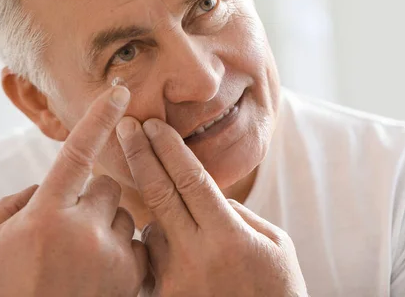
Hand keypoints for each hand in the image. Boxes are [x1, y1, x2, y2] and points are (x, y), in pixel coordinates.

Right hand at [0, 86, 146, 296]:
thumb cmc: (1, 291)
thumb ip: (10, 203)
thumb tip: (43, 186)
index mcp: (45, 215)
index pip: (78, 152)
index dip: (99, 118)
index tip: (121, 92)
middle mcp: (85, 231)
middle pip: (107, 187)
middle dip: (93, 200)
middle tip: (73, 228)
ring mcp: (114, 256)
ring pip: (126, 216)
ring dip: (108, 228)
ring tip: (83, 259)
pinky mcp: (134, 278)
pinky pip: (140, 243)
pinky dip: (125, 250)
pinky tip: (102, 270)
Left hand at [116, 118, 306, 296]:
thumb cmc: (278, 292)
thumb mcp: (275, 245)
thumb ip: (238, 215)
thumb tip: (207, 194)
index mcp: (229, 236)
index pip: (190, 179)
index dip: (169, 149)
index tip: (152, 125)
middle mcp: (196, 256)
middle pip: (158, 193)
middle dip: (140, 155)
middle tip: (126, 129)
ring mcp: (174, 281)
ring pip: (150, 227)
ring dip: (154, 211)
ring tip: (176, 219)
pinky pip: (149, 259)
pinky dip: (156, 244)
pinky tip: (171, 246)